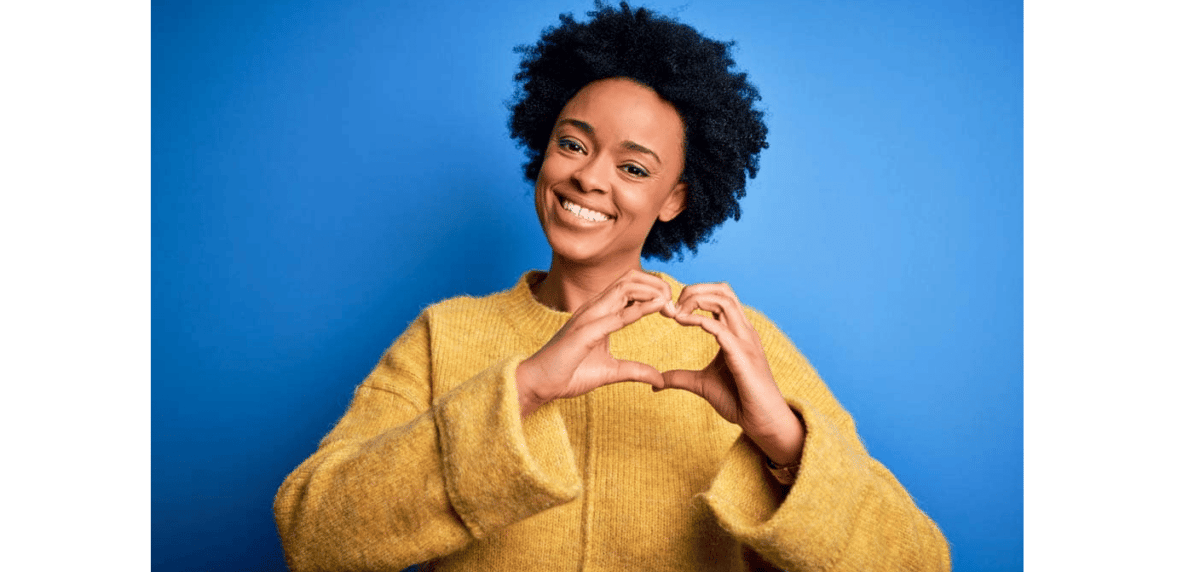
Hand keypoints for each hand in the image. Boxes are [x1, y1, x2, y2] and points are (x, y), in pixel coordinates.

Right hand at [516, 270, 673, 415]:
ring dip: (651, 292)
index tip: (673, 309)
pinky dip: (638, 309)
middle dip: (656, 285)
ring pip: (623, 289)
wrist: (540, 384)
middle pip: (630, 280)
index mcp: (599, 313)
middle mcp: (594, 309)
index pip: (629, 288)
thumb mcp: (610, 372)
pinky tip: (657, 308)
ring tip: (670, 303)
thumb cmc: (568, 373)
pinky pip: (615, 316)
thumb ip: (634, 371)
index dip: (654, 292)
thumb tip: (659, 379)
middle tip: (675, 304)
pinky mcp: (584, 333)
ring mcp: (588, 318)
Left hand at [661, 283, 804, 465]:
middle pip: (722, 290)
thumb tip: (656, 383)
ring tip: (676, 314)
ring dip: (696, 299)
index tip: (669, 309)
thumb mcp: (702, 385)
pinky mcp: (743, 356)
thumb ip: (680, 378)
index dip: (693, 294)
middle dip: (693, 290)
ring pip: (724, 300)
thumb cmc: (738, 401)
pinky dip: (699, 320)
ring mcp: (745, 341)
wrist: (762, 422)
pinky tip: (682, 322)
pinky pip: (721, 328)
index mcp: (735, 332)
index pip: (718, 296)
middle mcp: (743, 330)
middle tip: (672, 307)